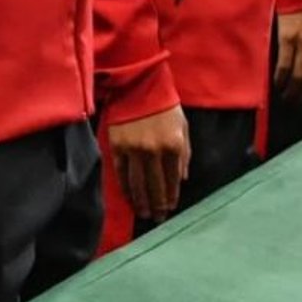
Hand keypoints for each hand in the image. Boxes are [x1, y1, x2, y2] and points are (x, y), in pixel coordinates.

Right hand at [107, 105, 190, 222]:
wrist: (138, 83)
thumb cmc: (164, 104)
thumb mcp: (182, 126)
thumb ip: (184, 154)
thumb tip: (182, 180)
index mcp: (172, 145)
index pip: (172, 180)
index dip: (170, 197)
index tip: (169, 209)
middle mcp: (153, 151)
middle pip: (154, 187)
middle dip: (157, 205)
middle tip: (157, 218)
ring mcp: (133, 150)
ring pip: (137, 185)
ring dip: (141, 202)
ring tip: (143, 213)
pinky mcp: (117, 147)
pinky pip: (121, 174)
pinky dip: (125, 189)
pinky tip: (129, 198)